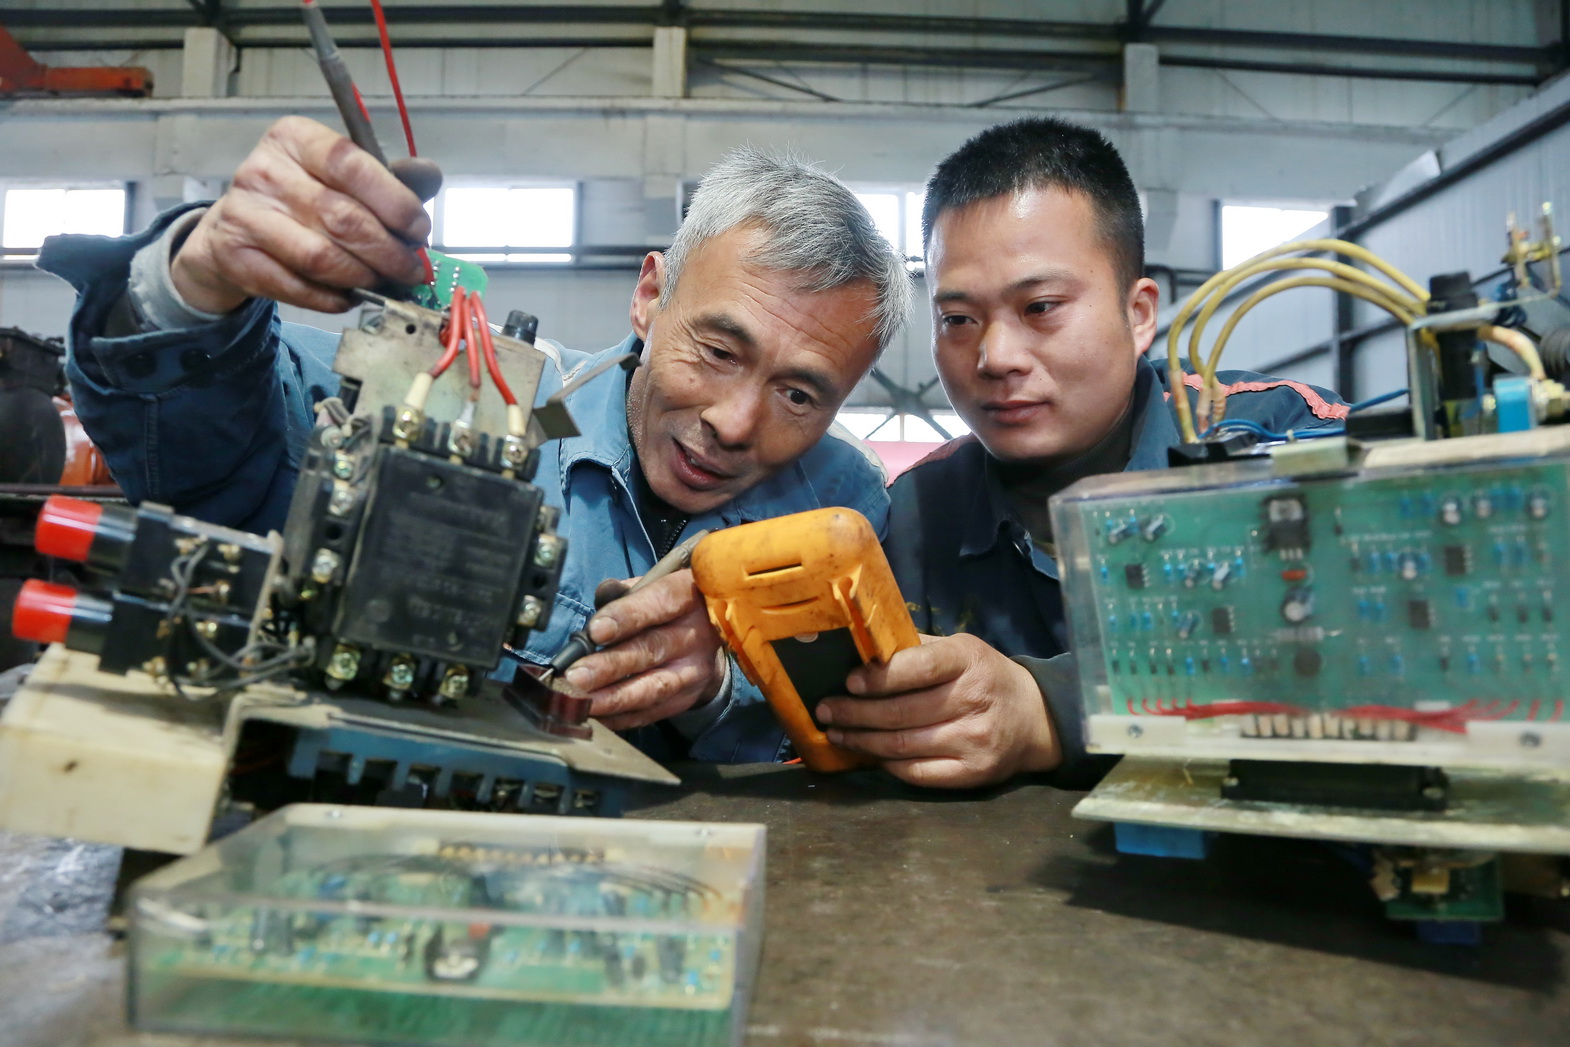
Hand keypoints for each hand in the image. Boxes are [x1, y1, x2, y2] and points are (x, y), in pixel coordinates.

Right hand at [171, 116, 438, 314]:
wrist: (235, 229)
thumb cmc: (302, 199)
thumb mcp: (344, 177)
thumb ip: (389, 178)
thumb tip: (429, 174)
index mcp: (294, 138)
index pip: (350, 165)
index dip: (394, 202)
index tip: (420, 230)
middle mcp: (264, 170)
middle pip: (342, 217)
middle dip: (388, 251)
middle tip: (411, 269)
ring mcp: (245, 214)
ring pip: (321, 257)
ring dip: (364, 277)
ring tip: (383, 282)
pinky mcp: (235, 256)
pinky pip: (297, 287)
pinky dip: (332, 298)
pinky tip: (349, 296)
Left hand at [562, 568, 726, 731]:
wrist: (713, 636)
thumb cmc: (670, 608)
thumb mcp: (656, 587)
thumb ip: (626, 591)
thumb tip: (604, 595)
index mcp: (688, 596)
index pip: (658, 604)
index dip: (626, 617)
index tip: (595, 631)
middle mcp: (697, 634)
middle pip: (651, 650)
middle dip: (610, 666)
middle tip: (575, 676)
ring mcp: (694, 670)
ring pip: (652, 687)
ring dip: (614, 697)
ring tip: (583, 701)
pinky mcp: (687, 697)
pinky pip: (651, 712)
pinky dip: (621, 717)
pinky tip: (596, 715)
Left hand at [815, 633, 1060, 788]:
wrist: (1034, 718)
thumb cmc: (983, 677)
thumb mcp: (960, 648)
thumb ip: (915, 649)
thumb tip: (860, 650)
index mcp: (968, 660)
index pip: (918, 667)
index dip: (879, 677)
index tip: (848, 681)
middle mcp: (974, 700)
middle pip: (901, 712)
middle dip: (855, 713)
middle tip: (826, 709)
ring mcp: (975, 741)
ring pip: (903, 745)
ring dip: (862, 741)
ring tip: (837, 732)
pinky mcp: (974, 773)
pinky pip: (917, 773)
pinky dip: (887, 764)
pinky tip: (869, 754)